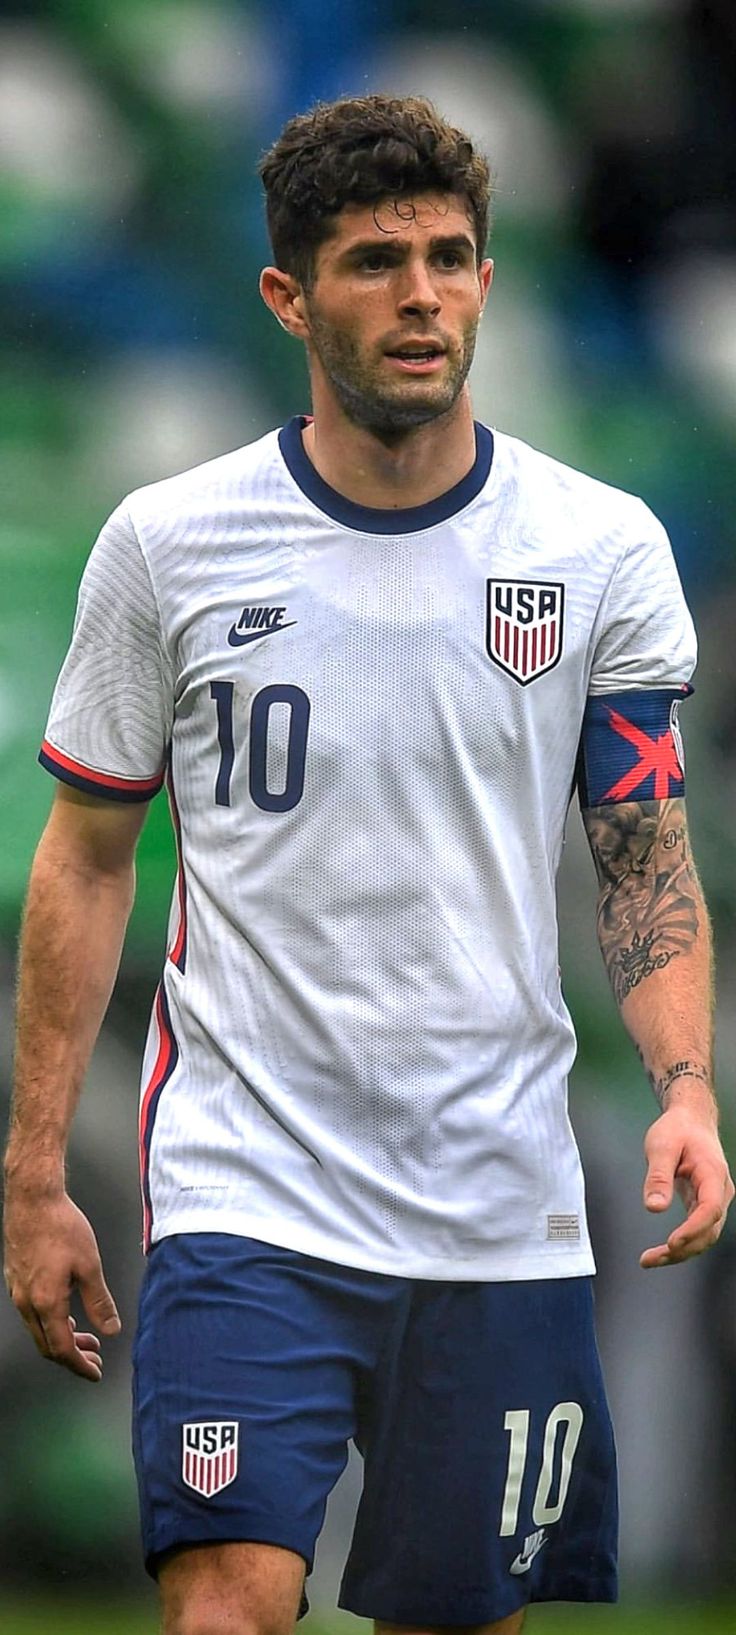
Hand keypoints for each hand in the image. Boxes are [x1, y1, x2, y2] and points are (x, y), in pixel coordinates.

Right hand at [3, 1188, 120, 1379]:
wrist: (32, 1199)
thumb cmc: (60, 1225)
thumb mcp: (90, 1265)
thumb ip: (99, 1301)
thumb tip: (110, 1329)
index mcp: (47, 1302)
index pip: (62, 1349)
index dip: (80, 1365)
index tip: (94, 1372)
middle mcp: (27, 1302)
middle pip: (47, 1346)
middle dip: (72, 1357)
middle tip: (94, 1357)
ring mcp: (18, 1292)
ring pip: (38, 1330)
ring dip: (62, 1338)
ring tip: (85, 1336)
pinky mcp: (16, 1280)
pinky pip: (32, 1314)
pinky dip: (51, 1322)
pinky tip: (67, 1312)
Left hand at [641, 1105, 734, 1268]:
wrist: (691, 1120)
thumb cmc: (677, 1129)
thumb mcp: (661, 1146)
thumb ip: (658, 1177)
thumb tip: (654, 1208)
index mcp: (713, 1174)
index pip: (709, 1208)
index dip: (693, 1229)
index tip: (672, 1242)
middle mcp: (719, 1192)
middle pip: (709, 1230)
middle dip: (682, 1249)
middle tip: (650, 1259)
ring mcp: (714, 1200)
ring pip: (705, 1236)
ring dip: (680, 1252)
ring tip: (649, 1260)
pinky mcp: (704, 1205)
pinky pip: (697, 1231)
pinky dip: (681, 1244)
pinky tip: (660, 1253)